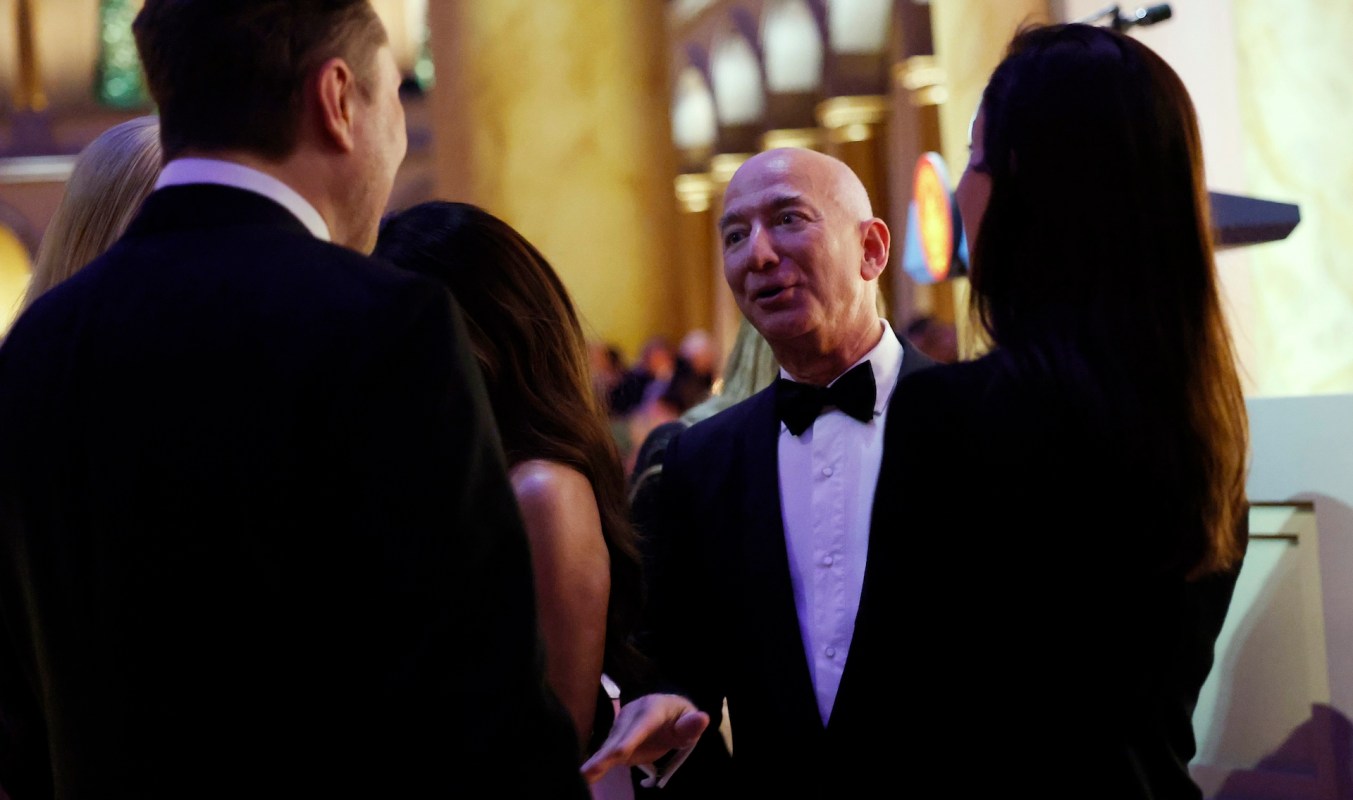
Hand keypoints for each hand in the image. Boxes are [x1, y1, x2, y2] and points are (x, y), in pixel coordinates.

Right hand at [579, 693, 708, 783]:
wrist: (664, 709)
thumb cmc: (678, 716)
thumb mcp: (689, 719)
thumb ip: (691, 724)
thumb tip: (702, 719)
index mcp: (650, 709)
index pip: (639, 727)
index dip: (627, 742)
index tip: (617, 754)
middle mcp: (629, 715)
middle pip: (617, 739)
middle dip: (603, 756)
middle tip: (586, 772)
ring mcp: (620, 726)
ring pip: (608, 746)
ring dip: (595, 761)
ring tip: (582, 776)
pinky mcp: (615, 738)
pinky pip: (606, 752)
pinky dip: (595, 764)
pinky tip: (584, 776)